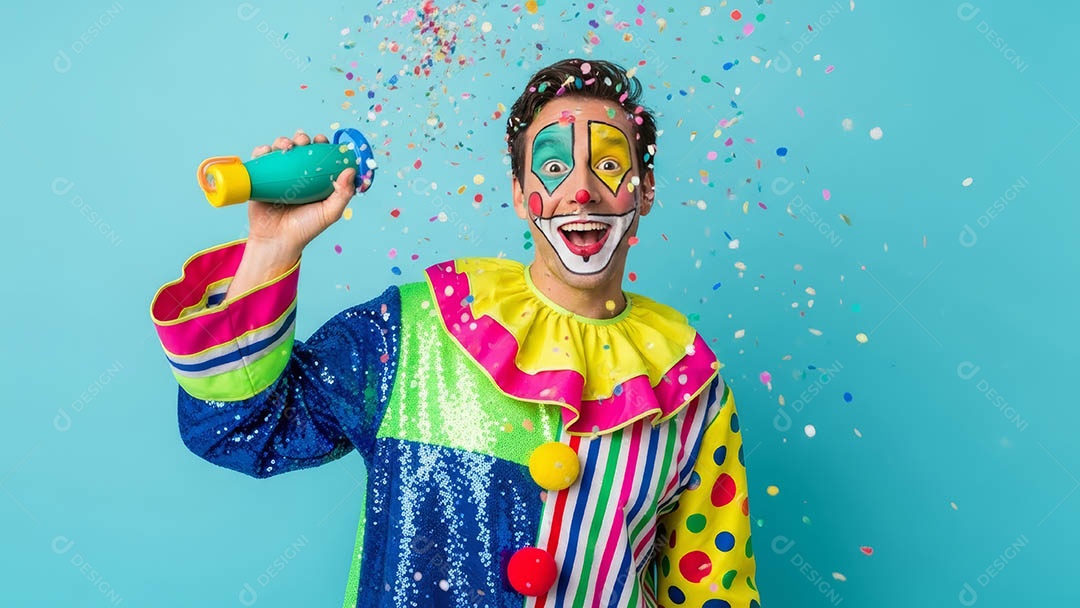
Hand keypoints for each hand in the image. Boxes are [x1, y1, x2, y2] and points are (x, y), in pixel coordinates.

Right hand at [244, 129, 356, 256]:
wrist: (277, 240)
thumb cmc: (305, 228)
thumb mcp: (330, 212)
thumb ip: (343, 193)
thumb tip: (351, 170)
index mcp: (315, 180)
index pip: (320, 156)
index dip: (323, 145)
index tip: (324, 141)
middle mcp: (297, 175)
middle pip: (300, 148)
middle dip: (302, 139)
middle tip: (304, 142)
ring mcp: (278, 175)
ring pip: (280, 150)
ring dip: (283, 141)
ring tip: (287, 146)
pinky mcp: (261, 178)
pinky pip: (260, 160)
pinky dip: (262, 151)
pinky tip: (266, 151)